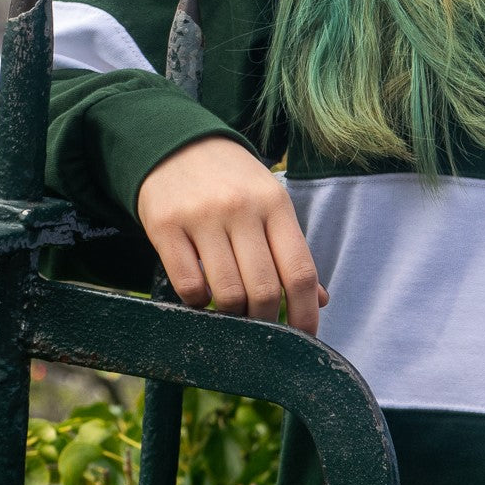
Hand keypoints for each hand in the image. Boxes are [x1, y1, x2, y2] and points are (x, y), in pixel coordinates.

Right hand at [136, 136, 327, 335]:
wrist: (176, 144)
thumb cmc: (231, 180)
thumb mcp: (268, 201)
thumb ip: (290, 249)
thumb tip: (318, 300)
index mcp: (275, 203)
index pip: (299, 271)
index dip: (305, 314)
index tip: (304, 340)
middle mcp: (241, 208)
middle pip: (264, 290)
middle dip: (266, 322)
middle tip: (260, 326)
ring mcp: (202, 216)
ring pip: (227, 294)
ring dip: (232, 316)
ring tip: (231, 310)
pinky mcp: (166, 226)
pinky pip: (189, 285)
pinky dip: (199, 303)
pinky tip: (201, 294)